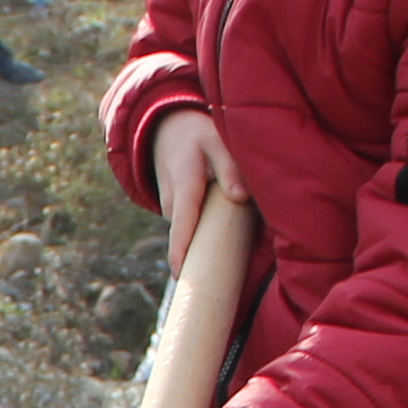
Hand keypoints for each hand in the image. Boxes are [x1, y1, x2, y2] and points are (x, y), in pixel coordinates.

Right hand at [145, 106, 246, 260]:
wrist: (166, 132)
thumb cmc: (197, 135)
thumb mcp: (216, 141)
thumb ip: (230, 167)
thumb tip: (241, 196)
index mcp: (184, 185)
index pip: (182, 224)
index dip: (181, 250)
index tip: (180, 275)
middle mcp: (171, 202)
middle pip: (187, 237)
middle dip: (203, 254)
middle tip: (226, 271)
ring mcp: (169, 209)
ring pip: (190, 232)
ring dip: (207, 239)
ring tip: (228, 243)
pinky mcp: (173, 213)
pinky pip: (190, 227)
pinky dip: (204, 229)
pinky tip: (219, 225)